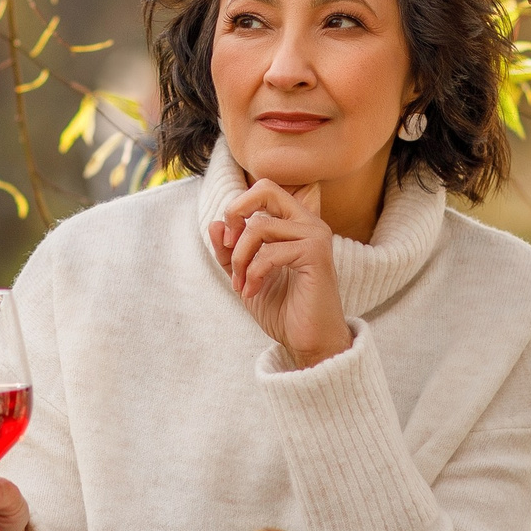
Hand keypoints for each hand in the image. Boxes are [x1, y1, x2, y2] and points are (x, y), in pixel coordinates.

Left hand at [209, 179, 352, 366]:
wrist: (309, 341)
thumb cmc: (283, 310)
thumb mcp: (245, 276)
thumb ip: (230, 251)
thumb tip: (214, 224)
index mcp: (296, 224)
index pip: (264, 190)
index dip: (238, 208)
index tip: (228, 243)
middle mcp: (310, 223)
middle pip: (266, 189)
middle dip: (236, 213)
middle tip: (229, 247)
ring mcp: (316, 236)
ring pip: (259, 227)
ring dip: (240, 258)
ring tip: (241, 284)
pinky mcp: (316, 255)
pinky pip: (270, 252)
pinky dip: (252, 273)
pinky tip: (252, 291)